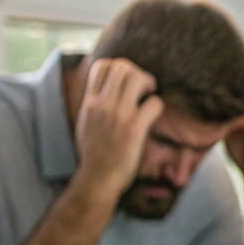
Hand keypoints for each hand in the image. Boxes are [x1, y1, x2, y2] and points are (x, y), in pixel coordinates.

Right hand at [74, 58, 163, 194]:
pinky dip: (157, 106)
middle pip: (122, 67)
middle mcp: (102, 105)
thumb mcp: (86, 123)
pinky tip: (153, 116)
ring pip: (137, 78)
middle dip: (137, 72)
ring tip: (149, 96)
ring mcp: (118, 115)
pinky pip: (153, 103)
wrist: (98, 179)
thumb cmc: (94, 154)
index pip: (102, 65)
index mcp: (89, 102)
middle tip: (144, 88)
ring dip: (149, 83)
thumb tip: (103, 91)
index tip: (126, 81)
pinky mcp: (134, 128)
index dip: (119, 66)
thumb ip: (94, 104)